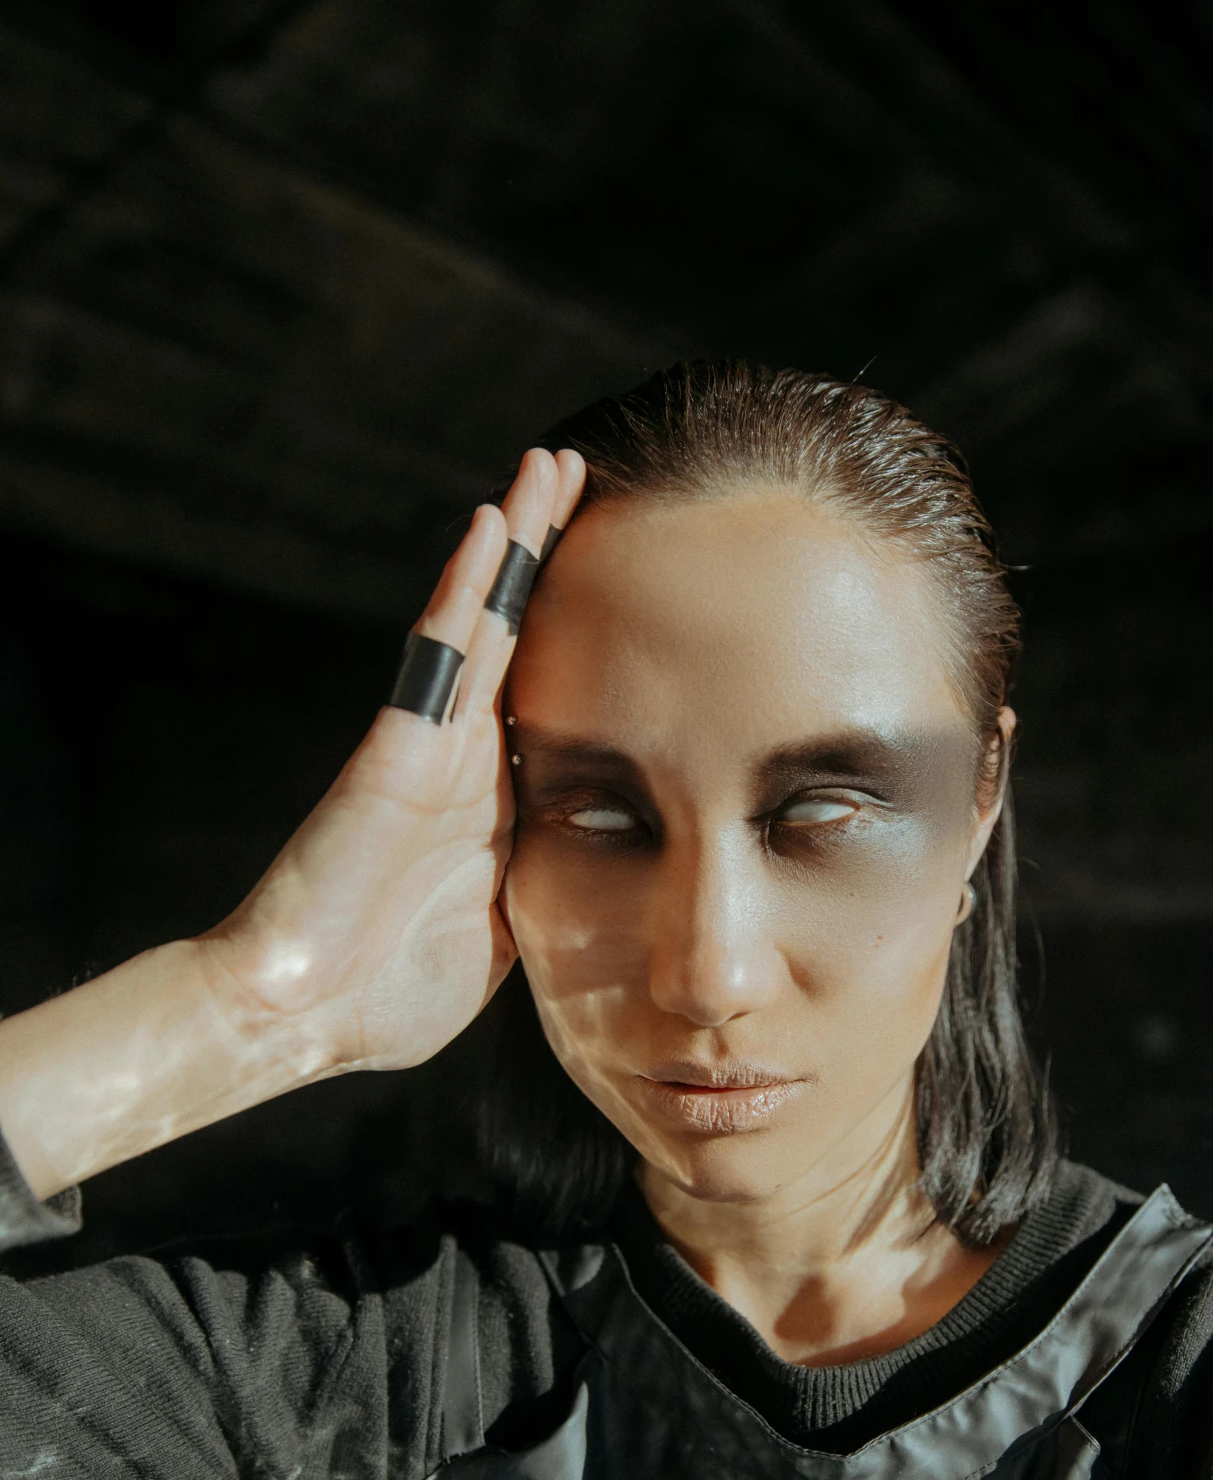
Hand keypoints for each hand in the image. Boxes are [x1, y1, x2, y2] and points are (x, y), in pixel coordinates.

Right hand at [201, 447, 584, 1075]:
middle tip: (589, 476)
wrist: (305, 1013)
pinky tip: (492, 524)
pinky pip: (437, 652)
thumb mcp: (505, 937)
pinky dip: (465, 586)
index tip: (640, 576)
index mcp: (496, 799)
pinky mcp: (396, 746)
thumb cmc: (389, 989)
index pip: (553, 690)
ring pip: (481, 618)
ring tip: (551, 466)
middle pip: (516, 630)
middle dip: (552, 554)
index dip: (591, 629)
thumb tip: (618, 898)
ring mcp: (429, 742)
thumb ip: (548, 898)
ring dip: (516, 540)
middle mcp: (464, 754)